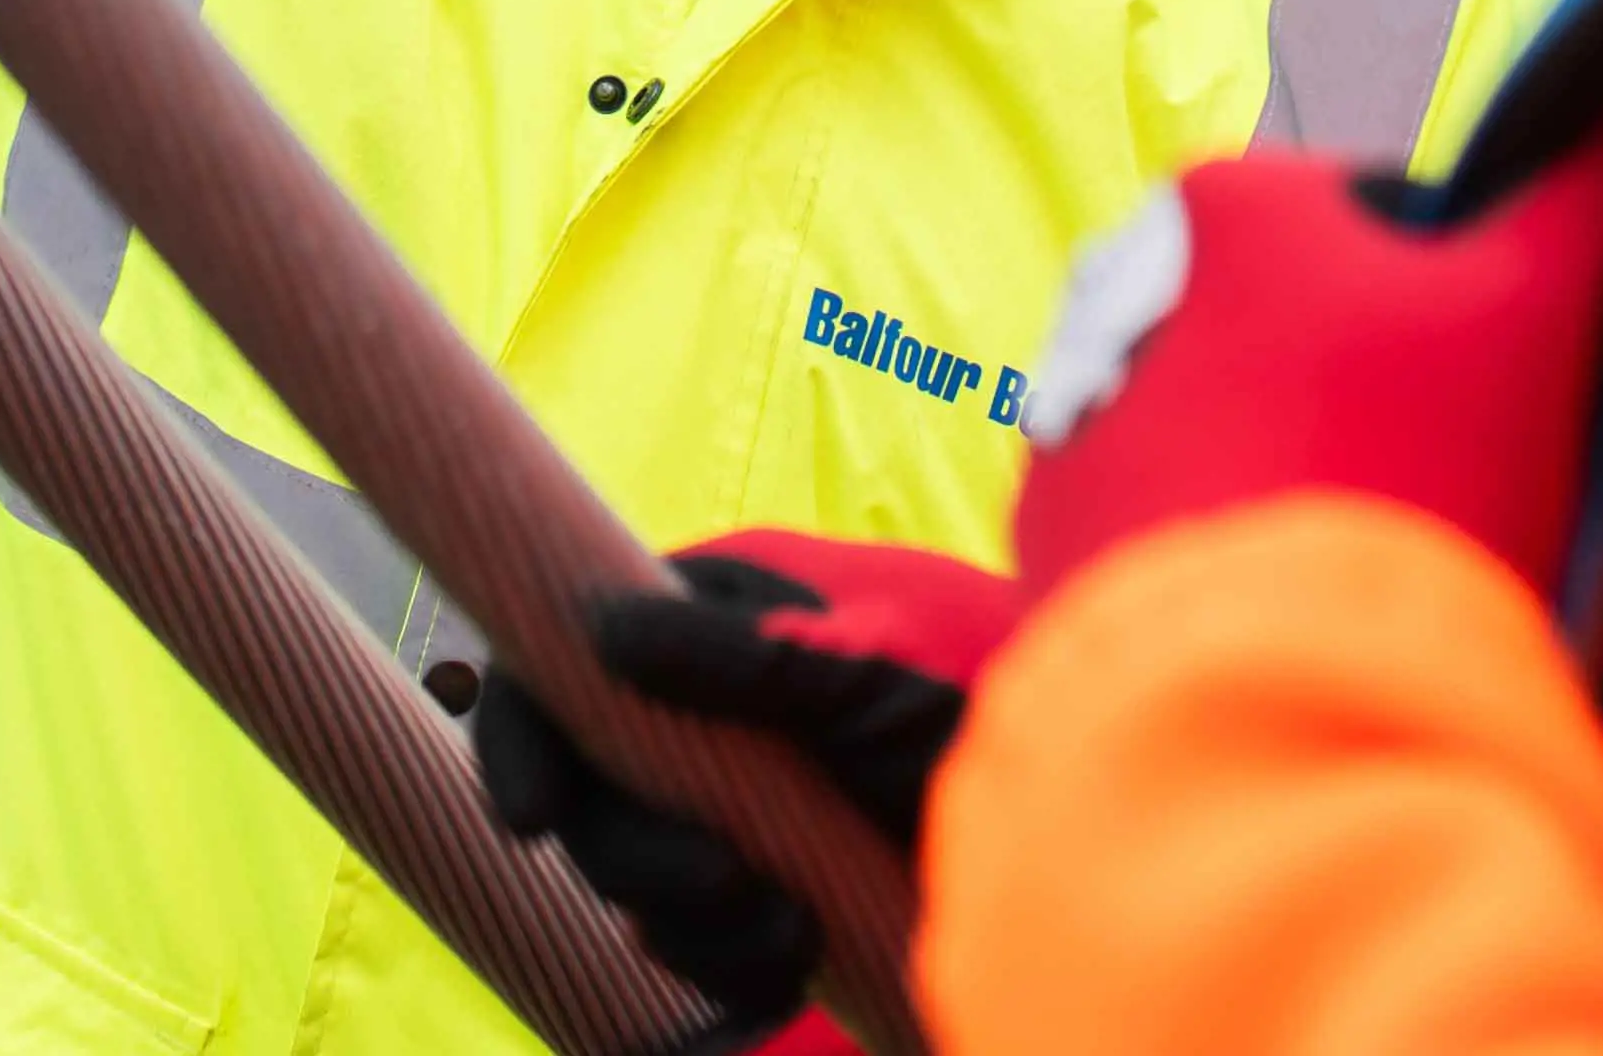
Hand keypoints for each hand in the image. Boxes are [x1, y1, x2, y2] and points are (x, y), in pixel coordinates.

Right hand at [470, 530, 1016, 1049]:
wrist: (1077, 820)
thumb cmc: (979, 712)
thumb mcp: (872, 675)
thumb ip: (749, 658)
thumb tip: (608, 633)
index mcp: (705, 631)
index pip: (559, 672)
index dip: (525, 740)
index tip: (532, 819)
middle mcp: (700, 720)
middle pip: (590, 800)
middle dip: (640, 859)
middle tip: (725, 884)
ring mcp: (731, 813)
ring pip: (637, 889)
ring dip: (693, 928)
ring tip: (790, 933)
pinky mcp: (767, 896)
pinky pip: (699, 951)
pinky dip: (730, 972)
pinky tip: (790, 972)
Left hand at [1007, 108, 1602, 608]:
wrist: (1274, 697)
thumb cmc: (1413, 472)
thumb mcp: (1541, 310)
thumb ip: (1589, 185)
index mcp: (1229, 202)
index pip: (1388, 226)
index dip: (1470, 307)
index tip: (1496, 393)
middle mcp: (1120, 284)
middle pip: (1301, 324)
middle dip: (1372, 386)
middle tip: (1441, 480)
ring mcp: (1072, 415)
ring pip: (1230, 416)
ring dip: (1293, 461)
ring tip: (1361, 548)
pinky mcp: (1048, 534)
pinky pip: (1162, 517)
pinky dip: (1224, 546)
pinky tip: (1283, 597)